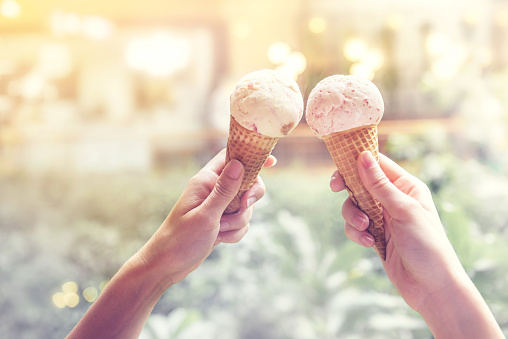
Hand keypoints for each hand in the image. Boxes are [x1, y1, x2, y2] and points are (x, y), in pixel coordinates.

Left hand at [134, 149, 274, 285]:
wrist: (168, 265)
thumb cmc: (181, 239)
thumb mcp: (206, 215)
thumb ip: (225, 190)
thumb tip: (240, 164)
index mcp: (206, 180)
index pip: (231, 157)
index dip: (252, 156)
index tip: (273, 162)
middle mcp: (212, 189)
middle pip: (246, 183)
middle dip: (248, 201)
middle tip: (242, 208)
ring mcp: (217, 206)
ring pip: (245, 207)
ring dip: (238, 222)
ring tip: (218, 231)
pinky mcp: (220, 220)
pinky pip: (240, 222)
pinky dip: (234, 232)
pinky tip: (219, 240)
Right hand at [331, 151, 460, 308]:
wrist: (431, 287)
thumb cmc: (427, 245)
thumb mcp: (403, 211)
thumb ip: (380, 185)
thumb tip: (363, 156)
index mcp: (406, 186)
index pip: (378, 163)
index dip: (357, 161)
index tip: (341, 166)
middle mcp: (393, 198)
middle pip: (360, 182)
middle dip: (348, 189)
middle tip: (335, 188)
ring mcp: (383, 217)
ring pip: (354, 205)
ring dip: (353, 215)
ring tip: (364, 229)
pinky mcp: (375, 235)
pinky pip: (355, 226)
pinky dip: (357, 233)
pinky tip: (370, 243)